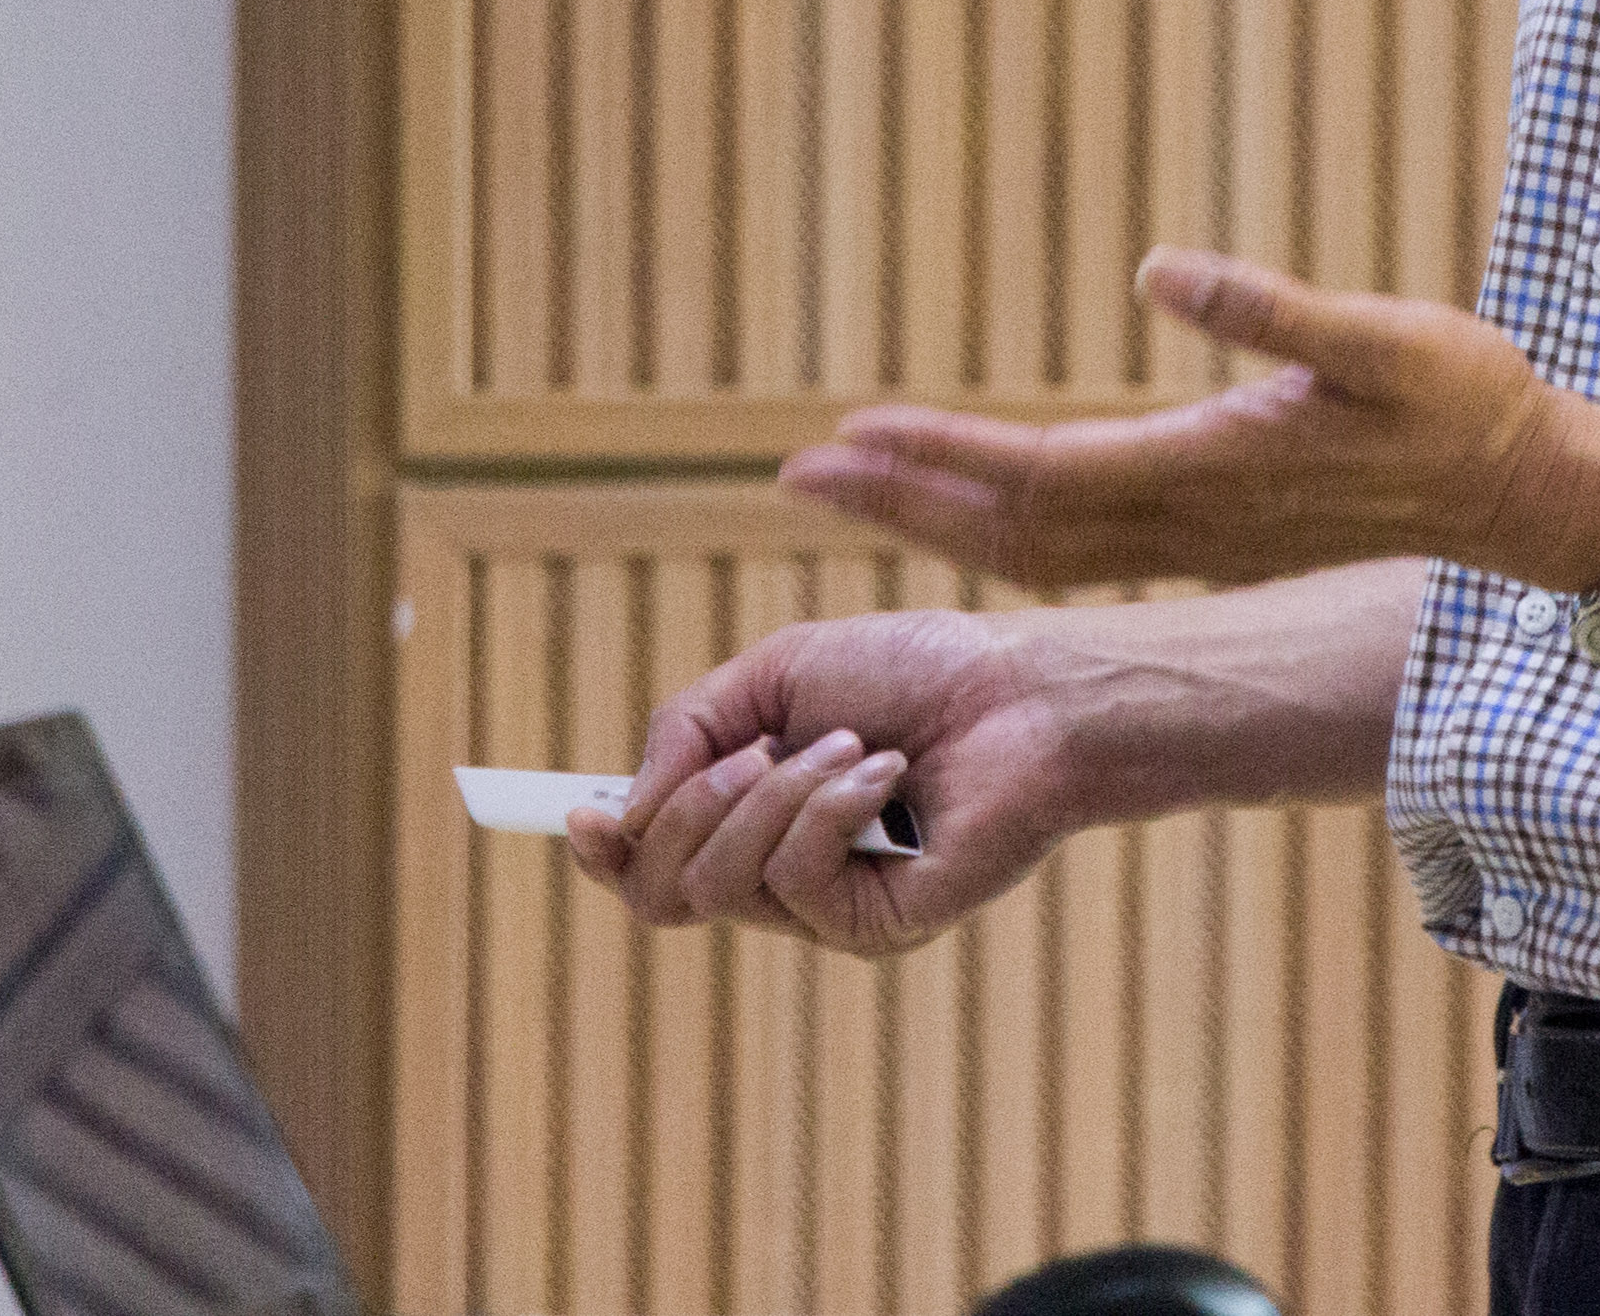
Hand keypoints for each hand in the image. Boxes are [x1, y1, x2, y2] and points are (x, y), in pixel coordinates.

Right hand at [560, 609, 1075, 955]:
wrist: (1023, 693)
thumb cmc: (917, 672)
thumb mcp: (778, 674)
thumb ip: (687, 728)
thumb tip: (619, 809)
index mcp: (750, 815)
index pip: (648, 865)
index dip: (602, 849)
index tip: (576, 814)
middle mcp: (779, 874)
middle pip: (659, 892)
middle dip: (687, 808)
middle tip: (750, 749)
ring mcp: (825, 909)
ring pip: (716, 885)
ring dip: (769, 796)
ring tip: (845, 744)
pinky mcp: (873, 928)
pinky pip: (795, 881)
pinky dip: (828, 808)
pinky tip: (885, 774)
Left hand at [779, 247, 1599, 595]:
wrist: (1529, 499)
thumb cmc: (1465, 403)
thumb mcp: (1378, 335)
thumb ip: (1267, 305)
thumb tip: (1157, 267)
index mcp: (1212, 466)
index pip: (1042, 474)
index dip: (941, 459)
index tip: (849, 441)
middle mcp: (1192, 520)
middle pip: (1015, 528)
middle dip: (904, 500)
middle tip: (798, 476)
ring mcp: (1205, 542)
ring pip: (1043, 551)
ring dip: (944, 522)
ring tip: (863, 493)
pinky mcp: (1222, 542)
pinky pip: (1085, 554)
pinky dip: (1010, 537)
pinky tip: (982, 518)